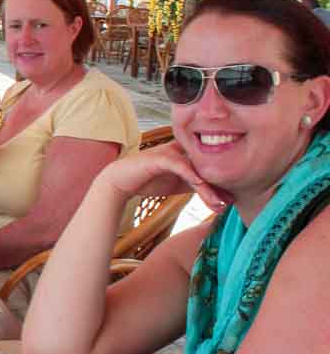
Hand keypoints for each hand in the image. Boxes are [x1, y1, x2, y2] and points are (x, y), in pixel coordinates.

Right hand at [96, 141, 231, 211]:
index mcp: (187, 153)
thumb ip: (197, 184)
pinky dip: (191, 174)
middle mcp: (181, 149)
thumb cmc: (148, 180)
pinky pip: (180, 165)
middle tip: (230, 203)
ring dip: (207, 187)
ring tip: (216, 203)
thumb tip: (220, 195)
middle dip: (219, 186)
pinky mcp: (160, 158)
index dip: (223, 182)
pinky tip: (200, 185)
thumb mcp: (179, 184)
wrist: (121, 182)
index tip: (232, 200)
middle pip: (206, 166)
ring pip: (195, 168)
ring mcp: (170, 152)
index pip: (210, 165)